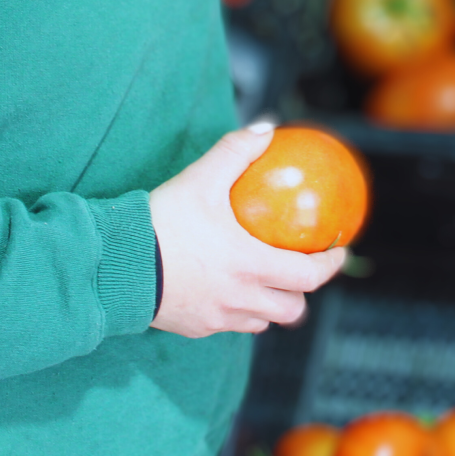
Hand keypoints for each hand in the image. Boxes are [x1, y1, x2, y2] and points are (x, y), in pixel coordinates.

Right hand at [149, 124, 347, 338]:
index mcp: (252, 266)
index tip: (337, 253)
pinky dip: (236, 311)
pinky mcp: (195, 327)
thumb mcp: (200, 180)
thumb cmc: (162, 222)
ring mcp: (218, 318)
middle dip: (300, 292)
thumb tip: (266, 128)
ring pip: (262, 321)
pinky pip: (228, 324)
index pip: (309, 277)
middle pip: (291, 308)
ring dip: (268, 304)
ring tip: (261, 282)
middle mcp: (241, 299)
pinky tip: (222, 290)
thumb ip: (235, 152)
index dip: (330, 266)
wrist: (117, 264)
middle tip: (296, 269)